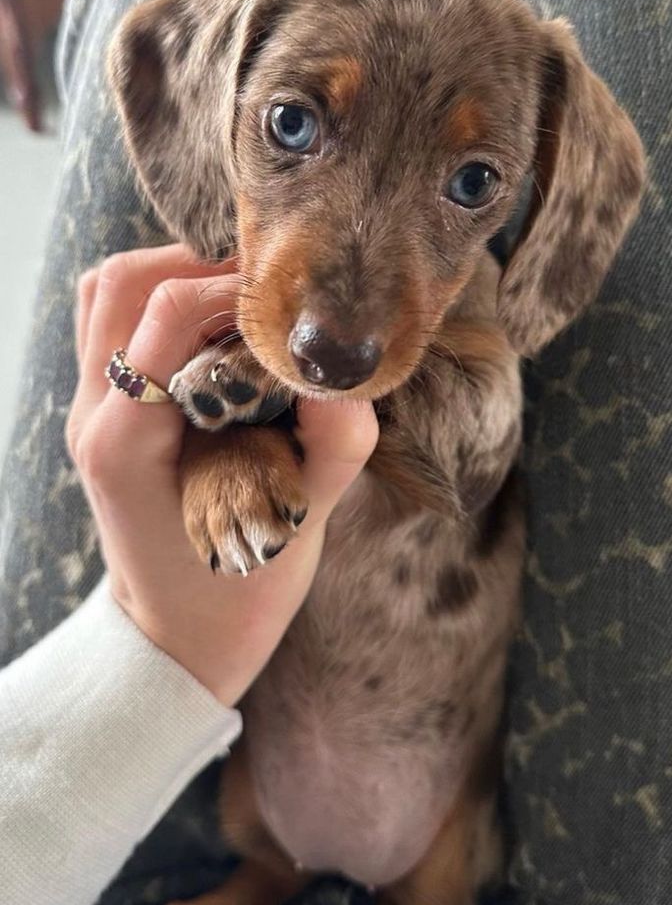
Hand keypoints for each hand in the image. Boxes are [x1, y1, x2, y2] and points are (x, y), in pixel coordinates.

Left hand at [66, 244, 377, 705]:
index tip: (294, 305)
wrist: (181, 638)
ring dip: (178, 274)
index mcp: (127, 443)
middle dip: (203, 265)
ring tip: (246, 301)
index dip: (239, 289)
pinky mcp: (102, 410)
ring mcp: (88, 410)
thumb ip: (333, 446)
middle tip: (272, 291)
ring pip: (108, 290)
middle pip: (123, 282)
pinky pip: (113, 320)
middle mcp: (93, 415)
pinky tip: (218, 328)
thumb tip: (350, 372)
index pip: (168, 312)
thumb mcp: (300, 524)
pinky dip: (160, 299)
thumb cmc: (240, 592)